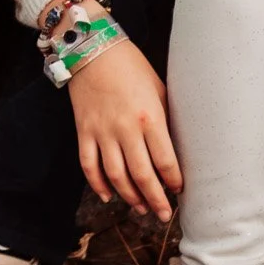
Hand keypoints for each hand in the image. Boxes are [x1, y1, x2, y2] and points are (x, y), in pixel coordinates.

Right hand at [68, 38, 178, 221]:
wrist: (93, 49)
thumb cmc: (132, 67)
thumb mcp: (159, 90)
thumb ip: (165, 120)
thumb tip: (173, 148)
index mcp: (150, 117)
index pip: (165, 160)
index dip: (173, 181)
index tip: (179, 190)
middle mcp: (125, 128)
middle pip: (142, 174)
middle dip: (155, 199)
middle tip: (163, 215)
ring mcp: (102, 131)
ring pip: (116, 174)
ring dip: (129, 196)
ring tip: (140, 208)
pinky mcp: (84, 130)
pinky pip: (89, 164)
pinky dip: (97, 183)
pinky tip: (108, 195)